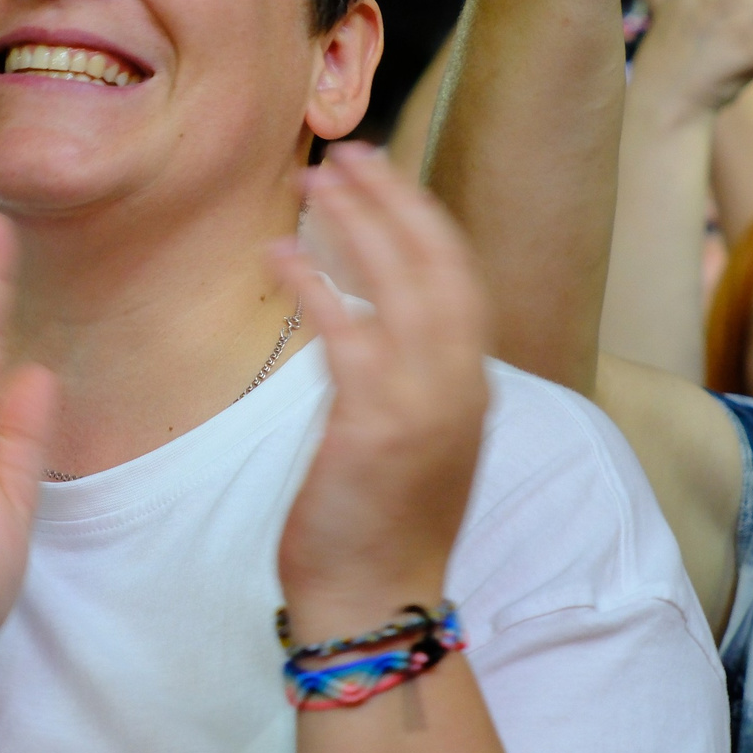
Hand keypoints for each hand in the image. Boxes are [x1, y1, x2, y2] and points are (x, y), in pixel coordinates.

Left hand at [271, 145, 490, 643]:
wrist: (377, 600)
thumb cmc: (385, 525)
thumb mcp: (418, 440)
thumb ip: (412, 378)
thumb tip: (380, 320)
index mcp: (473, 386)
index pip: (459, 276)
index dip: (422, 217)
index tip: (384, 175)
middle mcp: (460, 385)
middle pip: (437, 263)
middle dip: (395, 198)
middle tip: (349, 152)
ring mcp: (424, 404)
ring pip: (399, 285)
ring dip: (356, 224)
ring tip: (315, 180)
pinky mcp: (375, 425)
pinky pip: (345, 333)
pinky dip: (315, 284)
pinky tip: (279, 253)